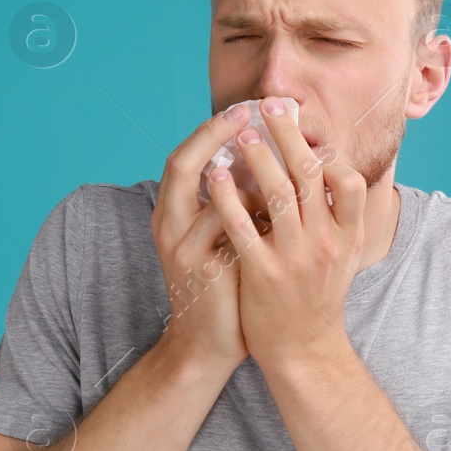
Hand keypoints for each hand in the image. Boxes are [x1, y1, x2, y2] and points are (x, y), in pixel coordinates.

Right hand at [151, 105, 254, 374]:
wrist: (209, 343)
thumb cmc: (226, 285)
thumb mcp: (226, 236)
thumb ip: (237, 202)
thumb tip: (271, 159)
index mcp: (173, 213)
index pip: (186, 156)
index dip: (211, 129)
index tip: (245, 106)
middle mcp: (169, 225)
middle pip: (183, 163)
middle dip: (214, 133)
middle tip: (250, 111)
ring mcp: (182, 249)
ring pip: (208, 194)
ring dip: (243, 169)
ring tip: (274, 147)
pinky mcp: (203, 271)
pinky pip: (229, 230)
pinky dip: (254, 211)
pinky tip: (281, 200)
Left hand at [204, 96, 367, 371]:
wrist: (304, 351)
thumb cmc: (318, 297)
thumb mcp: (342, 255)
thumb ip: (337, 216)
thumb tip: (328, 170)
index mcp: (350, 236)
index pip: (350, 181)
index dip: (327, 151)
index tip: (306, 128)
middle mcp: (328, 243)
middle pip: (310, 176)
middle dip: (288, 136)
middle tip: (269, 106)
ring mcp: (297, 259)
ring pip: (278, 195)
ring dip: (258, 158)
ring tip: (240, 133)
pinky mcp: (265, 274)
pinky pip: (243, 227)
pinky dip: (229, 197)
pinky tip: (216, 175)